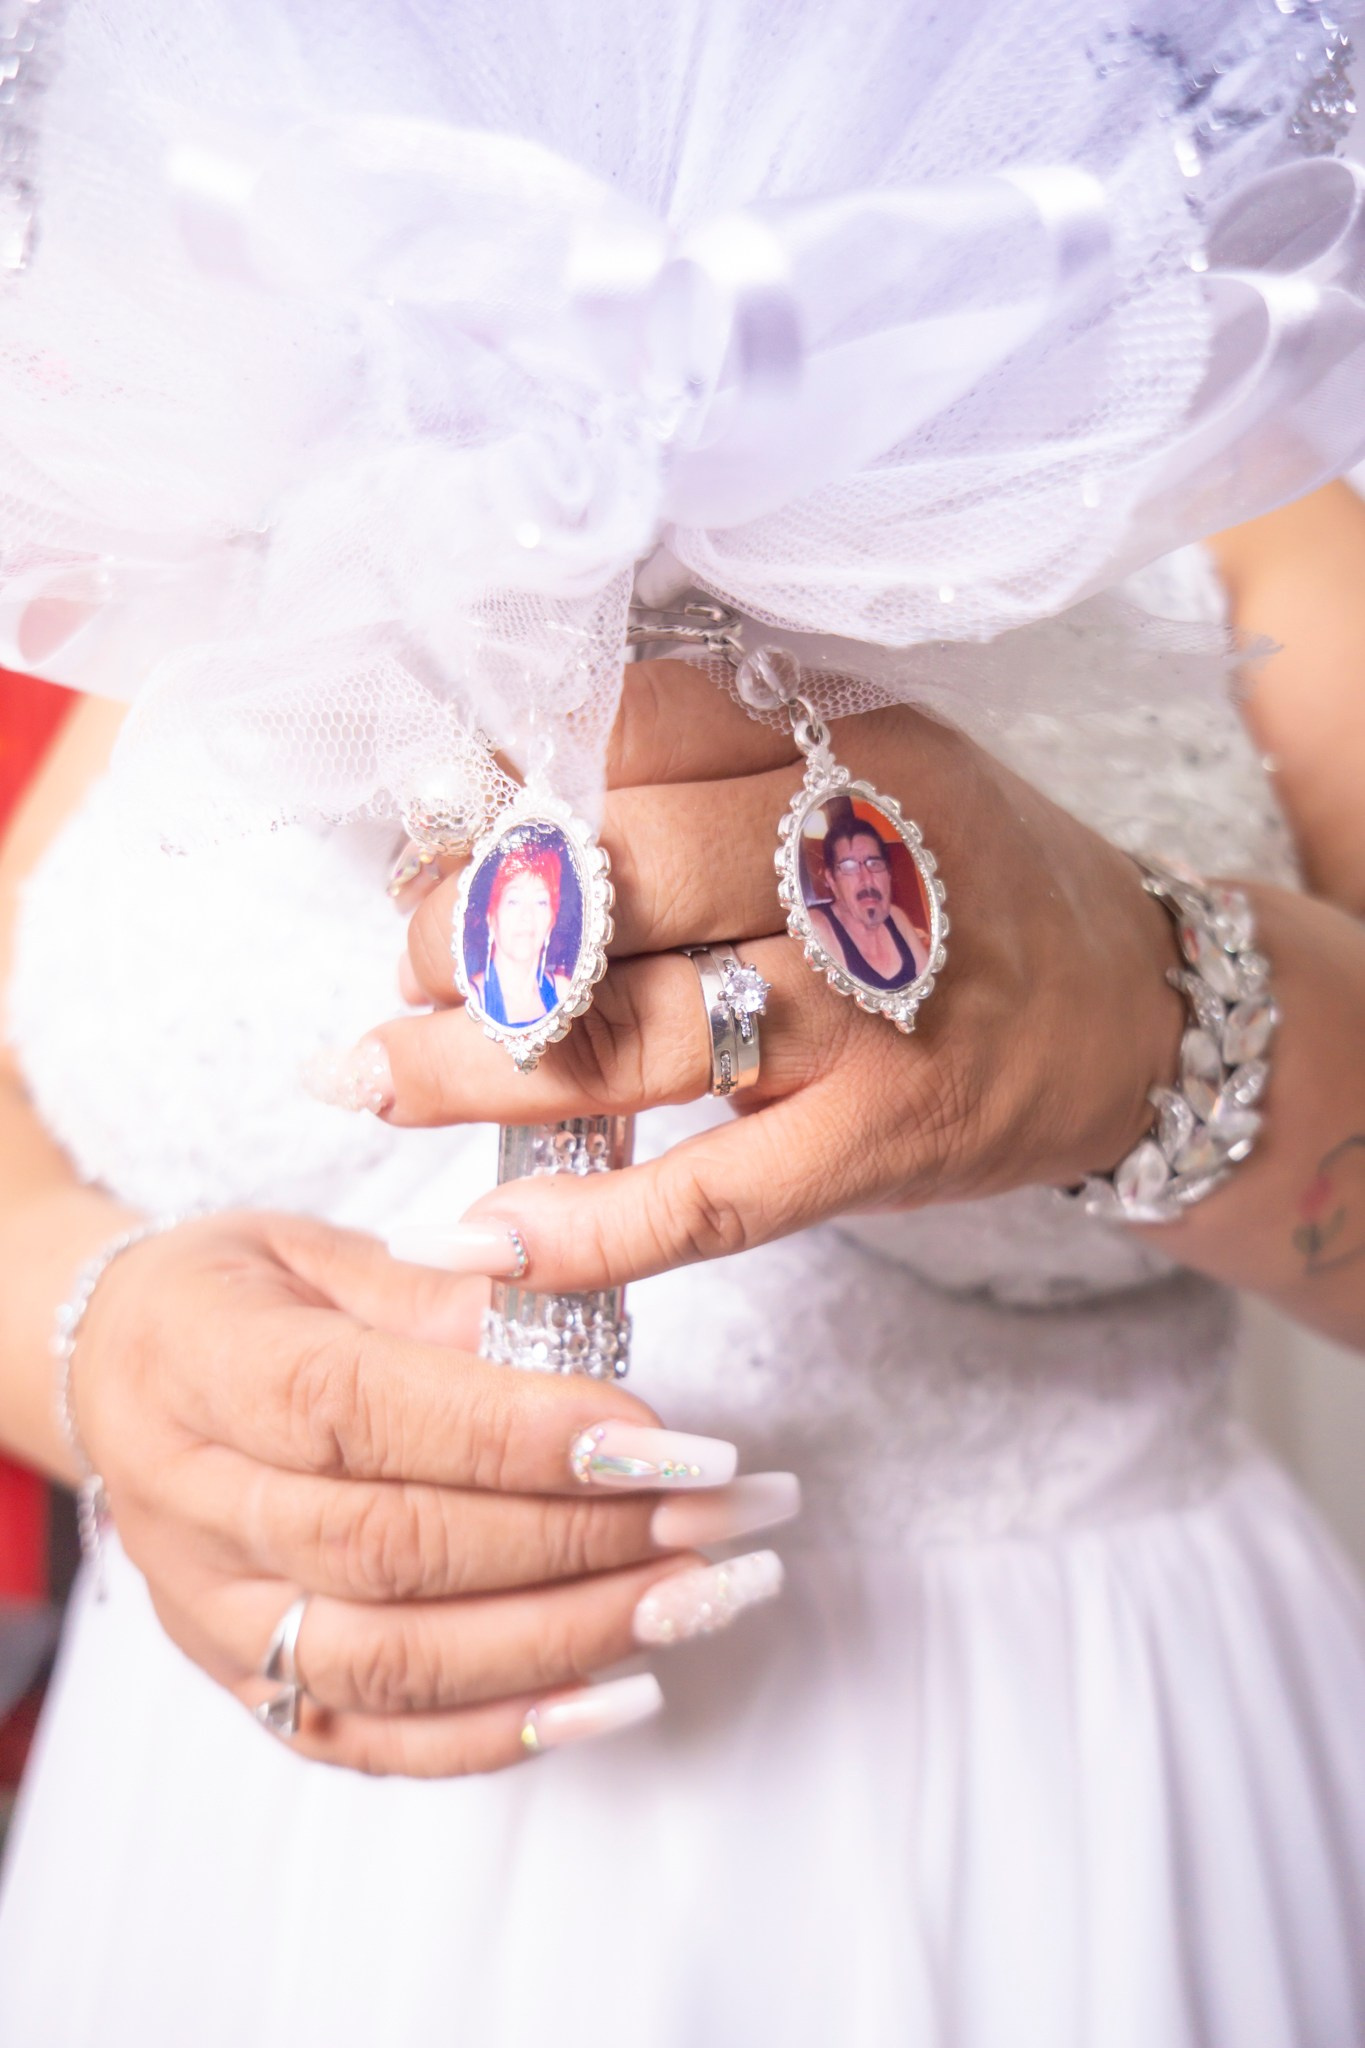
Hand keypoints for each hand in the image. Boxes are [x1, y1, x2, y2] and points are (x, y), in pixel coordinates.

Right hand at [73, 1206, 793, 1774]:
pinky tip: (623, 1692)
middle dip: (583, 1536)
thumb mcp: (317, 1249)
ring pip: (399, 1658)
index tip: (659, 1436)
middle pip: (397, 1547)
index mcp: (203, 1364)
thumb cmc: (236, 1299)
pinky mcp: (250, 1685)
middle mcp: (195, 1505)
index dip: (516, 1434)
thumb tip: (565, 1310)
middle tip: (723, 1512)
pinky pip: (378, 1739)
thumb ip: (435, 1292)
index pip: (361, 1412)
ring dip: (573, 1634)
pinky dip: (507, 1729)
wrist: (118, 1377)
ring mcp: (217, 1614)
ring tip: (707, 1594)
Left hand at [336, 662, 1184, 1290]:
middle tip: (414, 961)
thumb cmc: (970, 882)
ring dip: (473, 1066)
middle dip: (471, 927)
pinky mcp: (885, 1144)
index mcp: (851, 744)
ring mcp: (879, 1017)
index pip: (631, 730)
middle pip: (616, 882)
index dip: (508, 781)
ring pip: (635, 1040)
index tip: (444, 827)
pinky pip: (709, 1197)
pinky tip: (479, 1238)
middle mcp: (863, 866)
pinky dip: (585, 1232)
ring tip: (378, 1074)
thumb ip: (720, 764)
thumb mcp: (876, 766)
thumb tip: (500, 792)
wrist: (1140, 1011)